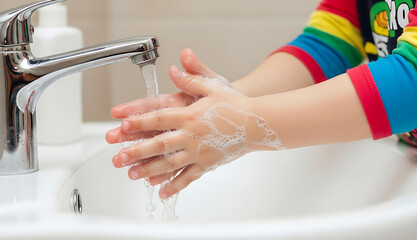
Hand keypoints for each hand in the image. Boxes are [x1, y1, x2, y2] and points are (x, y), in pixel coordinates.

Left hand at [106, 50, 284, 198]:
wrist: (258, 124)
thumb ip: (191, 80)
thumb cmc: (236, 105)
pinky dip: (175, 185)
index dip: (140, 121)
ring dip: (149, 170)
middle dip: (137, 152)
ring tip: (132, 176)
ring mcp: (200, 153)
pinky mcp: (208, 164)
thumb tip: (174, 68)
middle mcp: (192, 136)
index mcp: (191, 115)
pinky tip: (162, 192)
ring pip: (170, 164)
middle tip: (118, 159)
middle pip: (160, 145)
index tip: (123, 124)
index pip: (160, 118)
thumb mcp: (213, 87)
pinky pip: (189, 177)